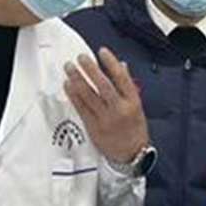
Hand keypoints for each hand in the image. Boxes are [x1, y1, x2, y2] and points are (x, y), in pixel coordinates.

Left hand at [64, 48, 149, 163]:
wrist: (131, 154)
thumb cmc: (134, 129)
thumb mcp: (137, 106)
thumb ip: (127, 86)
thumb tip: (121, 66)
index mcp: (132, 102)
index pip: (122, 78)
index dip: (111, 63)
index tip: (102, 51)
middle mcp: (119, 109)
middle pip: (103, 85)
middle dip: (90, 69)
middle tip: (81, 57)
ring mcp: (105, 119)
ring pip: (88, 95)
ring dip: (77, 79)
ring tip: (69, 67)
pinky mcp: (93, 126)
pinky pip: (81, 107)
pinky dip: (73, 94)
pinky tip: (68, 84)